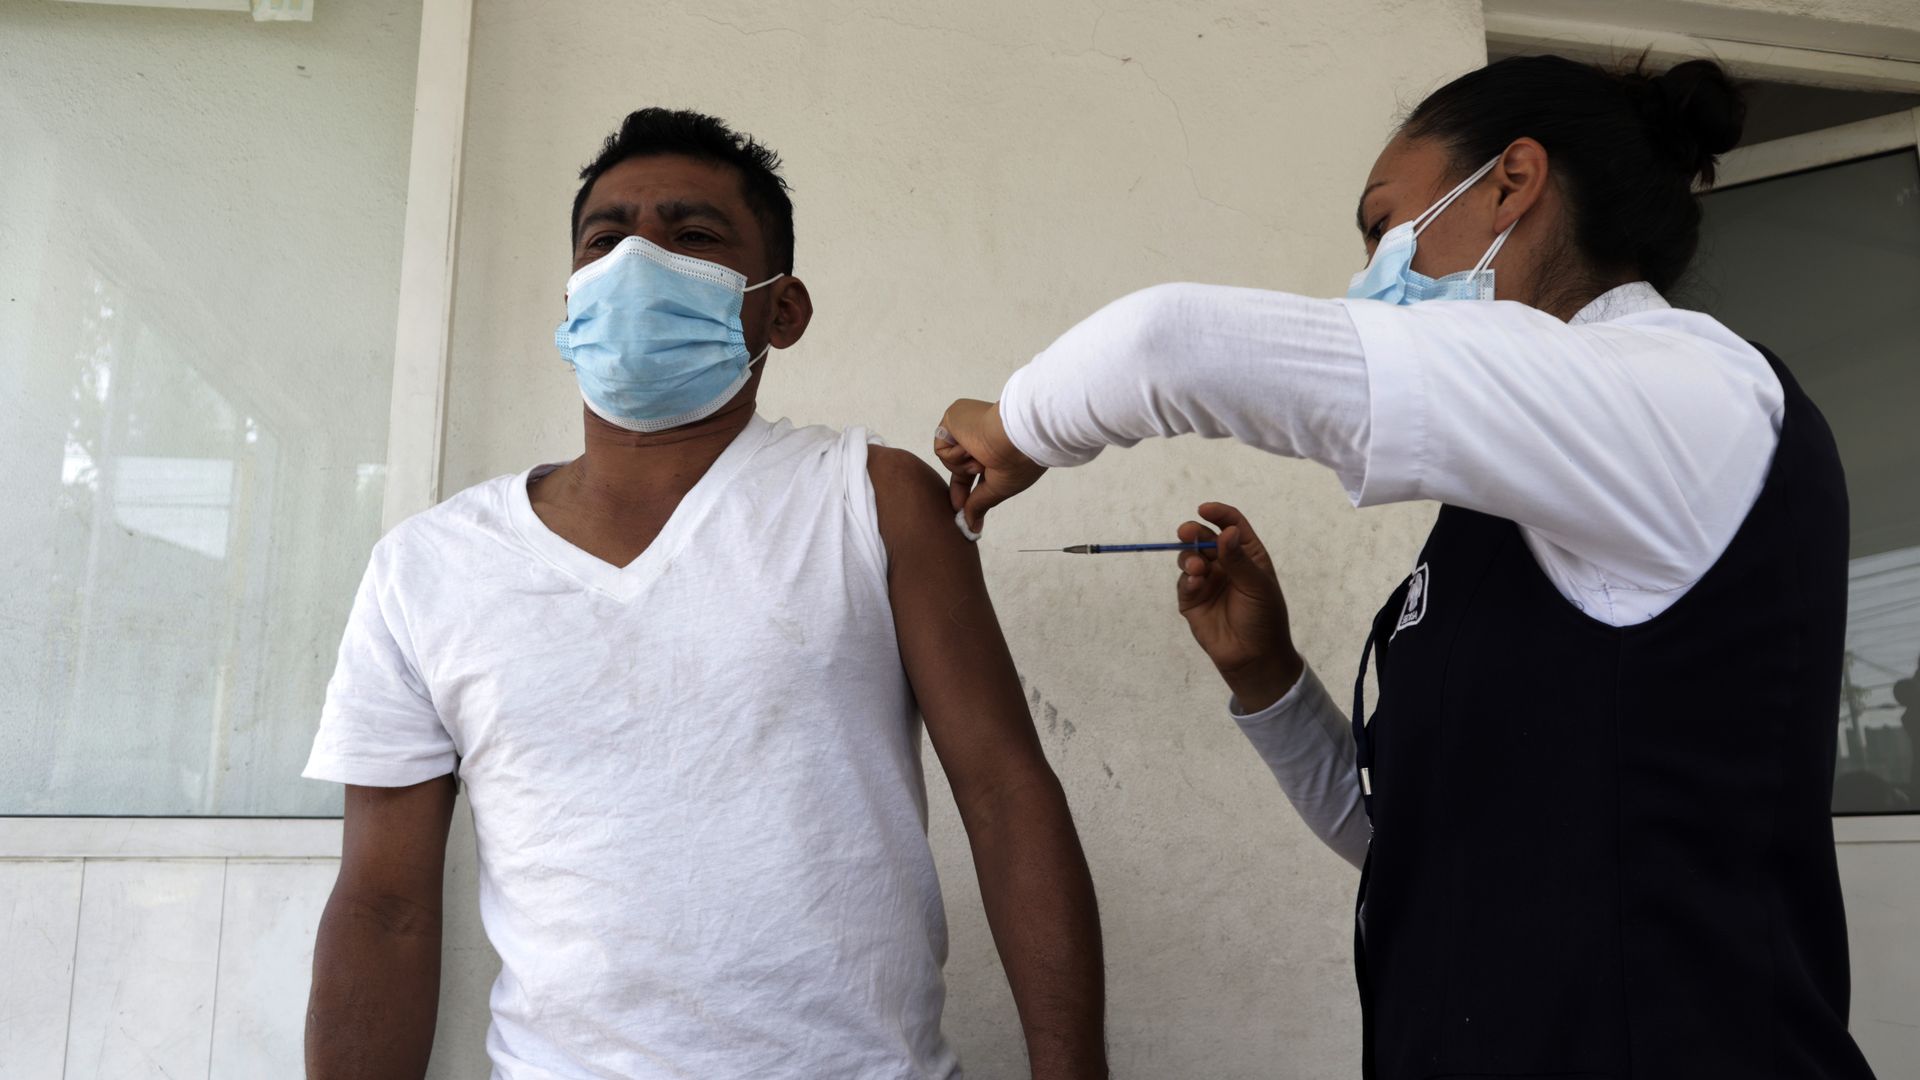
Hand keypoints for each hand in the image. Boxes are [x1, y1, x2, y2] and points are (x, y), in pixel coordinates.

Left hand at [934, 399, 1047, 532]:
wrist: (1017, 436)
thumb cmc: (1018, 461)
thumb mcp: (998, 487)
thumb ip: (979, 503)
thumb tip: (971, 525)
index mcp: (996, 444)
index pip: (974, 468)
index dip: (966, 488)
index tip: (960, 509)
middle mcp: (981, 432)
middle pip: (959, 464)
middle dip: (959, 486)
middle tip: (958, 506)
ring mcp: (967, 424)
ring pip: (950, 458)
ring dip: (964, 467)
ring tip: (982, 460)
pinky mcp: (953, 417)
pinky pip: (942, 448)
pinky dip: (954, 456)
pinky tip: (971, 448)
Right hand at [1174, 502, 1303, 712]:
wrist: (1253, 657)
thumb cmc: (1264, 618)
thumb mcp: (1257, 585)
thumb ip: (1238, 559)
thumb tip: (1226, 531)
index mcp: (1247, 555)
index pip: (1231, 525)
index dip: (1219, 514)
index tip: (1204, 509)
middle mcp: (1225, 564)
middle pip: (1204, 538)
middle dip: (1194, 532)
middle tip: (1186, 532)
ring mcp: (1207, 581)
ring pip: (1189, 557)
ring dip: (1189, 556)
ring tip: (1197, 568)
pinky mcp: (1191, 600)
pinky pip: (1183, 583)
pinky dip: (1187, 579)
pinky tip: (1195, 583)